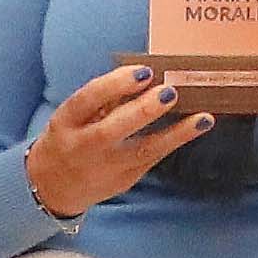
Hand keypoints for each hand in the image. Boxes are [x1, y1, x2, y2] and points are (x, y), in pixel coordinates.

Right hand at [24, 59, 209, 217]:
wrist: (55, 186)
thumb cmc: (70, 137)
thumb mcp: (73, 116)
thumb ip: (102, 99)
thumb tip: (144, 76)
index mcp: (66, 123)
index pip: (87, 100)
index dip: (114, 85)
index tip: (144, 72)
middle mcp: (83, 147)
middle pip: (111, 130)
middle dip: (142, 111)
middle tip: (169, 92)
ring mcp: (104, 168)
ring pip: (141, 152)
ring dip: (174, 134)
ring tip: (202, 118)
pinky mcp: (123, 181)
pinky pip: (151, 159)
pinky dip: (174, 142)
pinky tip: (195, 127)